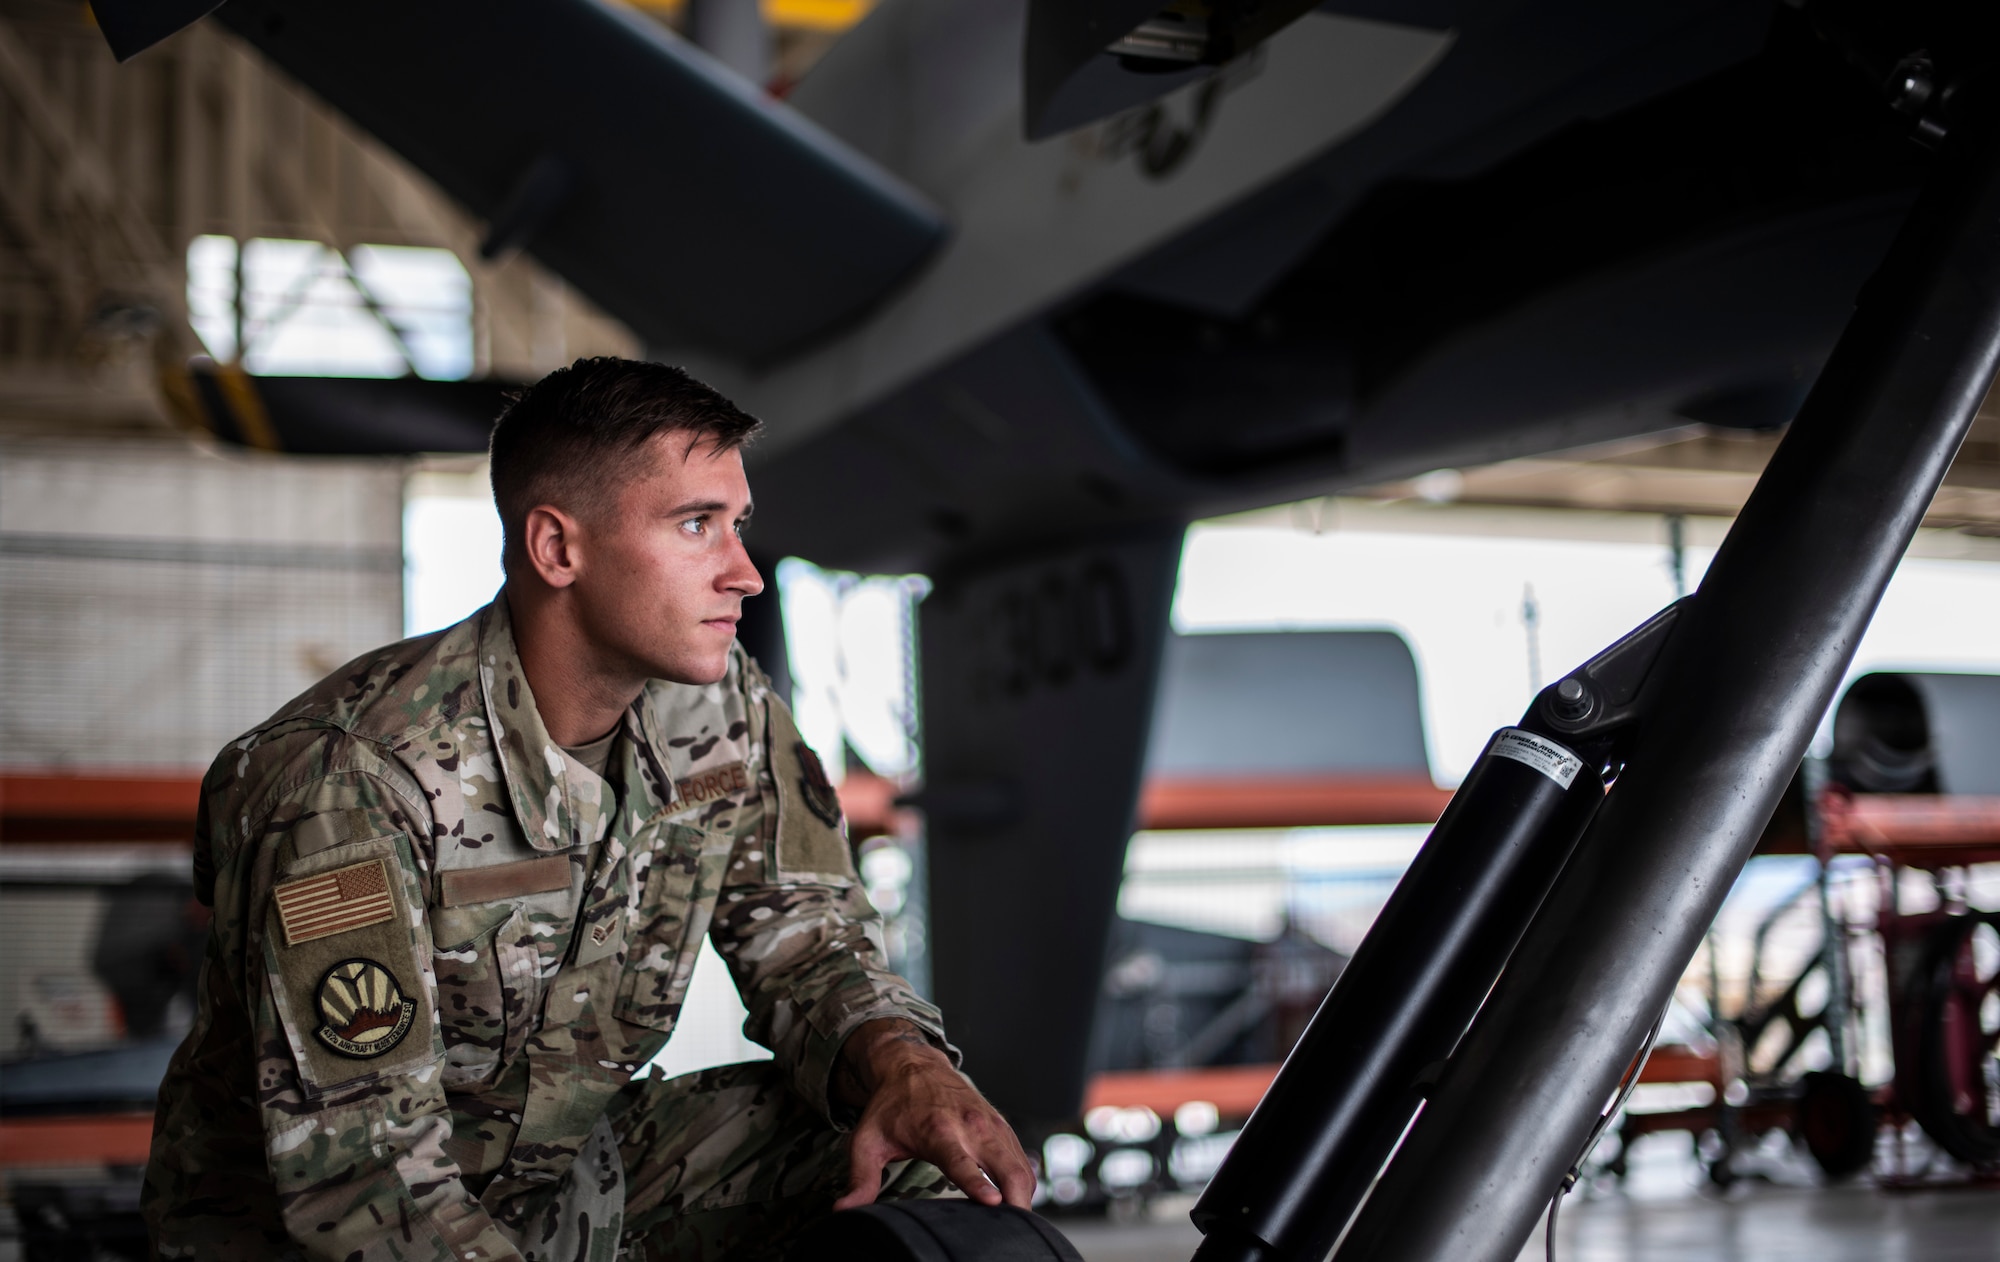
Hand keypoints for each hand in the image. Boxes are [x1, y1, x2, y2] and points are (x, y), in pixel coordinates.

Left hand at [831, 1018, 1036, 1211]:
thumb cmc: (891, 1107)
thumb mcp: (867, 1140)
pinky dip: (1023, 1183)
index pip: (961, 1162)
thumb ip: (860, 1179)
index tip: (993, 1202)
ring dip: (1024, 1196)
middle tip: (1015, 1231)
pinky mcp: (1002, 1126)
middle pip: (1005, 1167)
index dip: (978, 1183)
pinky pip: (1022, 1160)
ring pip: (1020, 1165)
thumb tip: (842, 1211)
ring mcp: (991, 1125)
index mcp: (937, 1131)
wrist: (915, 1065)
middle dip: (1016, 1201)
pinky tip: (1017, 1202)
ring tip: (1019, 1225)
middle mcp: (970, 1126)